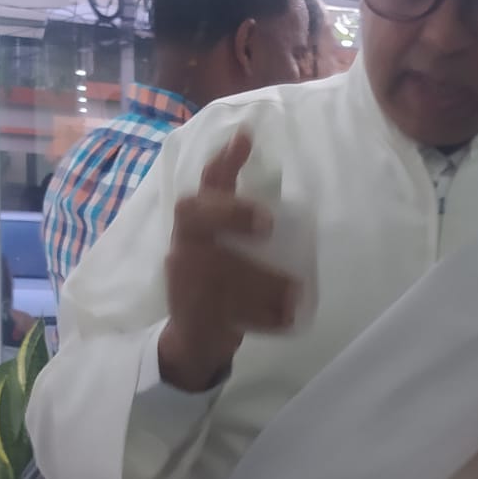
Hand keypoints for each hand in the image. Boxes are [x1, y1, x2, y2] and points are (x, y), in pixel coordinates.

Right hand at [158, 131, 300, 391]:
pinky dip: (262, 317)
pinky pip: (226, 312)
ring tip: (295, 291)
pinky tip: (286, 319)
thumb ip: (244, 222)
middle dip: (230, 213)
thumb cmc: (220, 284)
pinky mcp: (191, 315)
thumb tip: (290, 199)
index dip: (223, 161)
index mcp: (197, 226)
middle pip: (194, 216)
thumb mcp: (232, 248)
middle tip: (267, 221)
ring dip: (261, 281)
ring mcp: (182, 280)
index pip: (205, 185)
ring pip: (217, 271)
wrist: (195, 340)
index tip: (246, 138)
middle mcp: (183, 245)